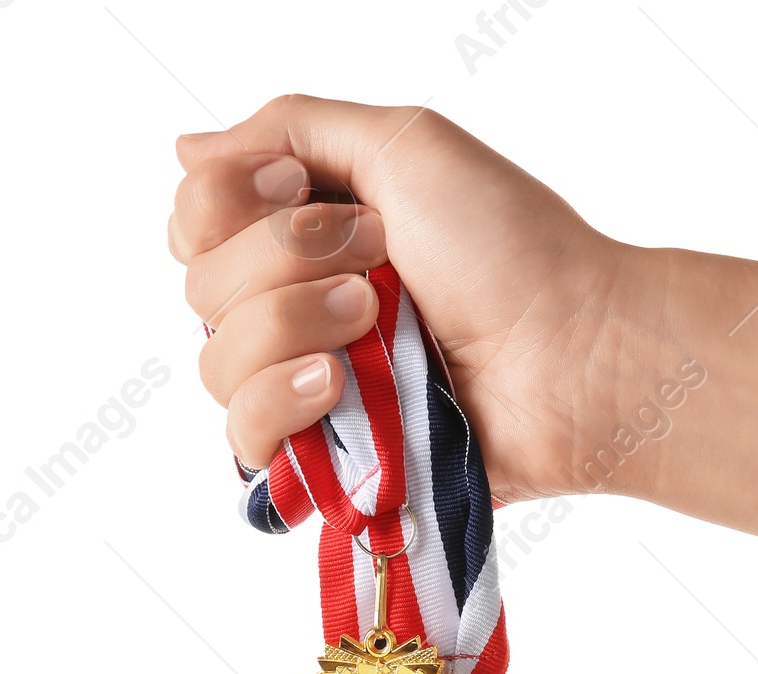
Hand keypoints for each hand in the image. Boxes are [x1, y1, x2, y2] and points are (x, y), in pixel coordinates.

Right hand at [168, 96, 634, 497]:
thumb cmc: (509, 246)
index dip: (231, 202)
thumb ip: (289, 128)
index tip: (307, 192)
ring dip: (293, 325)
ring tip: (376, 324)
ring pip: (217, 362)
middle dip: (284, 260)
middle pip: (201, 286)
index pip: (195, 219)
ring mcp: (307, 389)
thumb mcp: (400, 142)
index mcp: (305, 231)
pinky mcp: (326, 461)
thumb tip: (186, 151)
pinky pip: (243, 442)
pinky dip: (283, 403)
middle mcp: (294, 308)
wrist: (570, 353)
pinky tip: (338, 387)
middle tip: (377, 261)